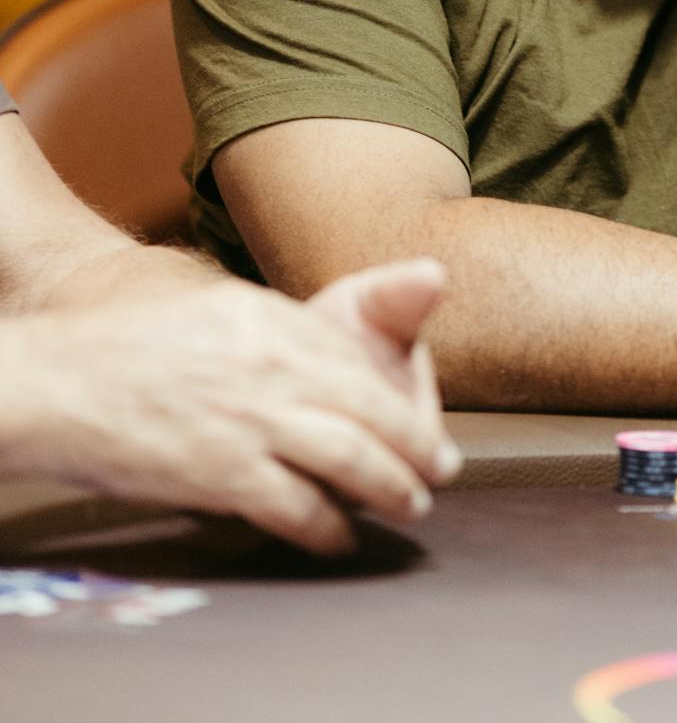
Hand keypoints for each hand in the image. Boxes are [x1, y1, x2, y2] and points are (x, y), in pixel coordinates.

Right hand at [0, 260, 461, 554]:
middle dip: (413, 442)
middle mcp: (271, 363)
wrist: (64, 383)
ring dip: (390, 484)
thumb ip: (273, 332)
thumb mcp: (214, 314)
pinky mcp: (223, 471)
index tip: (417, 415)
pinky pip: (296, 505)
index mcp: (269, 318)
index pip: (355, 355)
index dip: (396, 391)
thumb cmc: (133, 351)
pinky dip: (329, 525)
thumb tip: (324, 357)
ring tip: (410, 502)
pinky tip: (341, 536)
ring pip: (349, 455)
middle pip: (368, 405)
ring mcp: (250, 418)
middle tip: (438, 468)